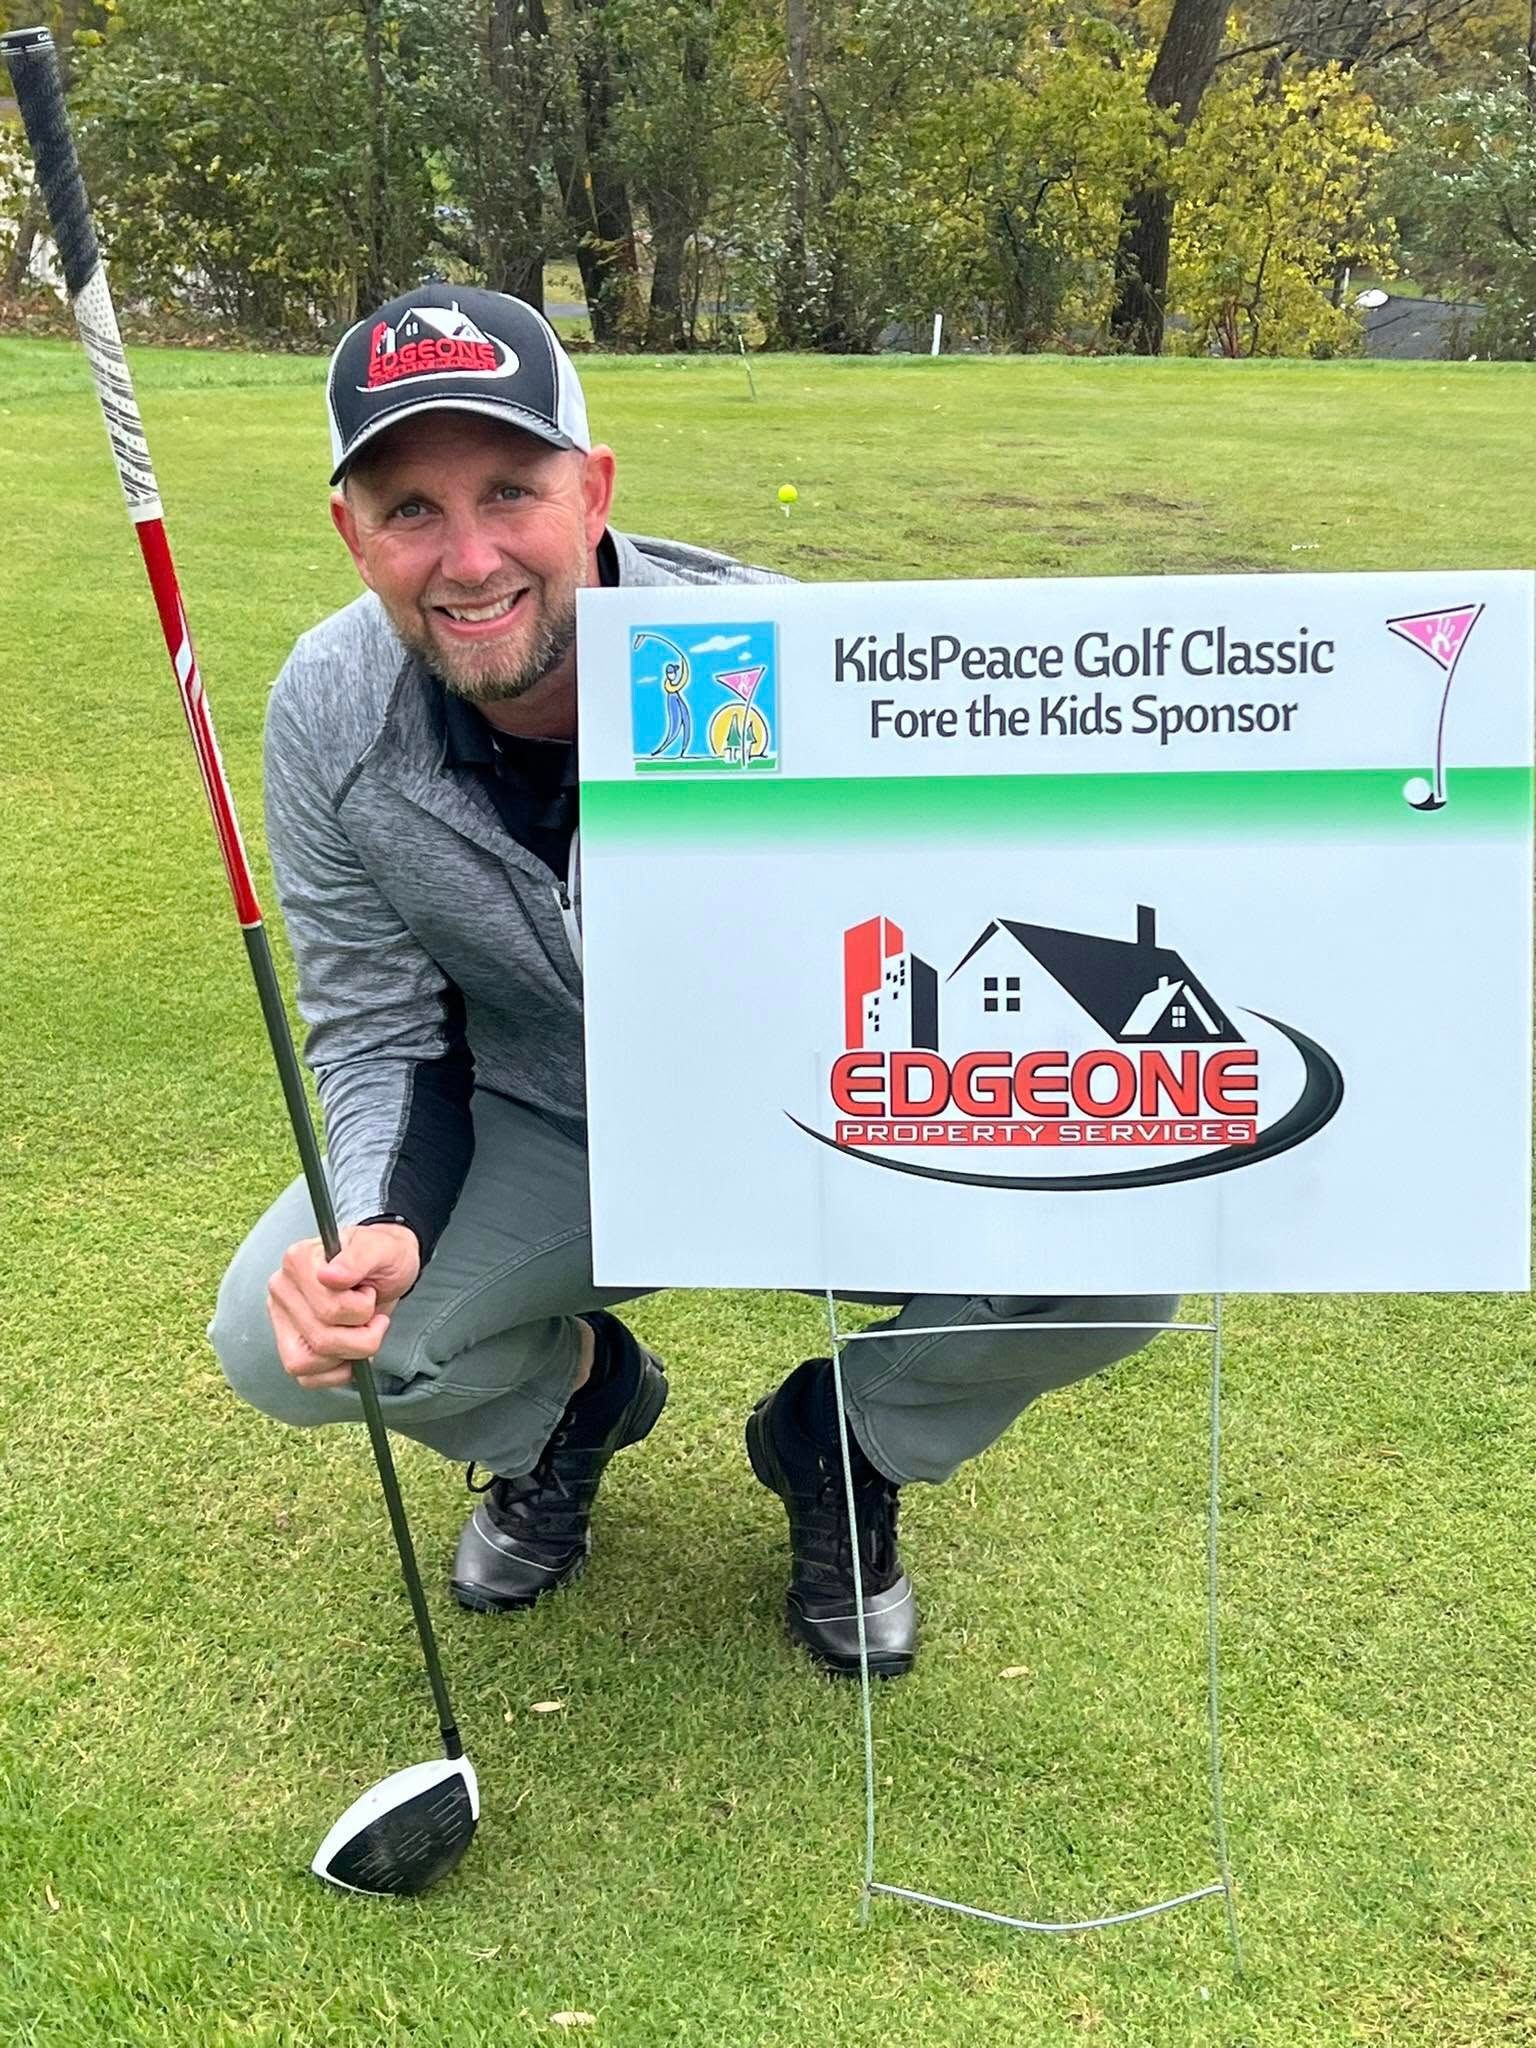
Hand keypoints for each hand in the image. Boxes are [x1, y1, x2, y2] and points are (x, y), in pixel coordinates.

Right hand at [266, 1222, 421, 1391]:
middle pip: (322, 1338)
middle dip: (362, 1333)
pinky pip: (307, 1378)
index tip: (369, 1292)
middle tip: (373, 1313)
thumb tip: (329, 1276)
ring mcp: (281, 1320)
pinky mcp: (289, 1347)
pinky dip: (337, 1372)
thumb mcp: (382, 1249)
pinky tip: (350, 1350)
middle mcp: (282, 1289)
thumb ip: (358, 1259)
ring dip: (350, 1353)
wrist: (386, 1269)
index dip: (361, 1308)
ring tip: (361, 1328)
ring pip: (311, 1361)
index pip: (328, 1308)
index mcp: (298, 1260)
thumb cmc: (384, 1257)